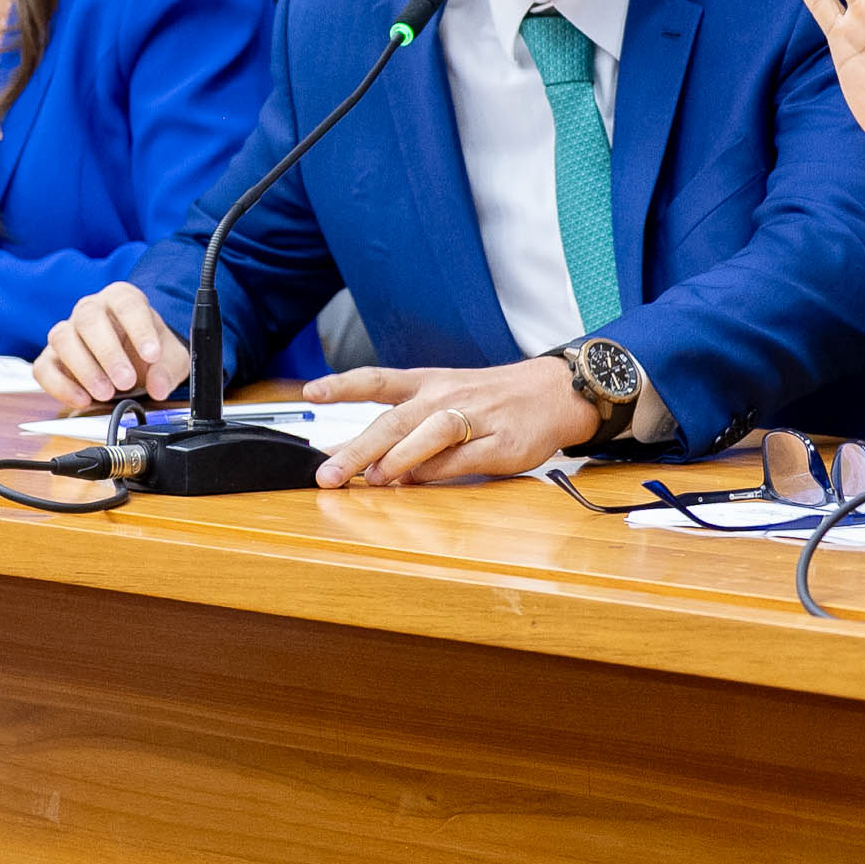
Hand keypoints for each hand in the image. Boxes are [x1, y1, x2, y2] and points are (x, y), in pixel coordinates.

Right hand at [34, 279, 192, 407]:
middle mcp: (90, 309)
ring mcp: (67, 331)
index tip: (152, 355)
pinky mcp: (50, 357)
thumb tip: (159, 387)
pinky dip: (60, 386)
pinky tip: (83, 399)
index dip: (140, 329)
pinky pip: (43, 368)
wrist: (132, 362)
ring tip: (106, 393)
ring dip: (84, 368)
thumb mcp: (171, 358)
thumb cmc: (149, 351)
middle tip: (126, 381)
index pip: (127, 304)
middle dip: (108, 353)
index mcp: (122, 298)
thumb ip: (168, 370)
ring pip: (62, 339)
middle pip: (89, 319)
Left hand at [304, 358, 598, 486]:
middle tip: (327, 474)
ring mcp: (476, 418)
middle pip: (395, 420)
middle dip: (357, 449)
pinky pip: (462, 460)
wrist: (553, 393)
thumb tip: (361, 464)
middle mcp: (447, 396)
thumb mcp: (444, 398)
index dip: (342, 385)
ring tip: (373, 480)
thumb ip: (406, 427)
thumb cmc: (491, 399)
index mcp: (429, 382)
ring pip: (429, 434)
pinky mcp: (501, 443)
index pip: (378, 380)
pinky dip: (437, 473)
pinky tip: (417, 483)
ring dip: (397, 459)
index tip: (311, 392)